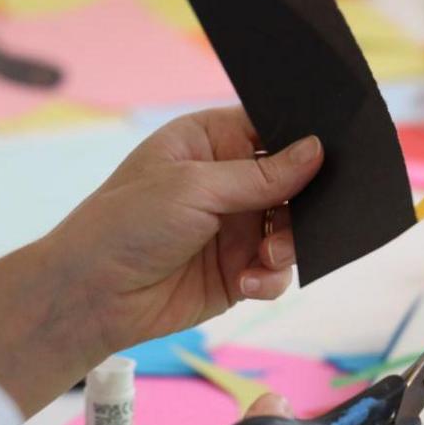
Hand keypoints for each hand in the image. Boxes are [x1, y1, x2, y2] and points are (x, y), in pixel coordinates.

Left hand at [43, 106, 322, 354]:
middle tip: (302, 216)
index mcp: (210, 142)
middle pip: (292, 181)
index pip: (271, 128)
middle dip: (304, 201)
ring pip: (292, 228)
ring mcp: (234, 227)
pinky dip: (271, 277)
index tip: (331, 152)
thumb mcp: (194, 187)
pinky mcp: (237, 270)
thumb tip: (317, 150)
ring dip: (288, 244)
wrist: (92, 296)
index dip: (303, 139)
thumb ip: (260, 174)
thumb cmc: (126, 224)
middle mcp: (227, 182)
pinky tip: (248, 283)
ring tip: (266, 255)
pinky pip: (277, 270)